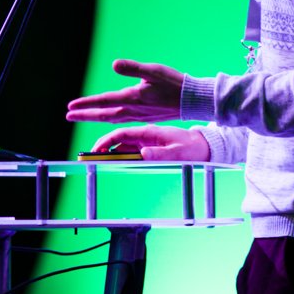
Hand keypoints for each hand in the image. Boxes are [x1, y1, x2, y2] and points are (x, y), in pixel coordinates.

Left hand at [66, 58, 187, 123]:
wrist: (192, 100)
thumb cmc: (174, 83)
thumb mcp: (153, 71)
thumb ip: (133, 68)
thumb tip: (114, 64)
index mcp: (132, 98)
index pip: (103, 102)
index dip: (86, 104)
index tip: (70, 107)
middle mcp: (133, 110)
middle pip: (103, 115)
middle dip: (85, 115)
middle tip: (68, 115)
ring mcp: (138, 115)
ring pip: (111, 118)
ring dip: (95, 117)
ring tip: (82, 116)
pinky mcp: (144, 117)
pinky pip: (121, 120)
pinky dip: (109, 119)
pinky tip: (108, 116)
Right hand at [88, 125, 210, 162]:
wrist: (202, 146)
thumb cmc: (192, 148)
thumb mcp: (178, 152)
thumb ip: (161, 153)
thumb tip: (143, 154)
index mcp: (149, 132)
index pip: (122, 134)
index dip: (107, 141)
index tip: (96, 149)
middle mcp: (145, 135)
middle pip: (119, 139)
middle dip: (103, 146)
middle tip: (90, 156)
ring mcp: (147, 140)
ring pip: (123, 145)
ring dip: (110, 151)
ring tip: (98, 160)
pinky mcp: (150, 146)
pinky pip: (131, 150)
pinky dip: (120, 154)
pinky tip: (113, 160)